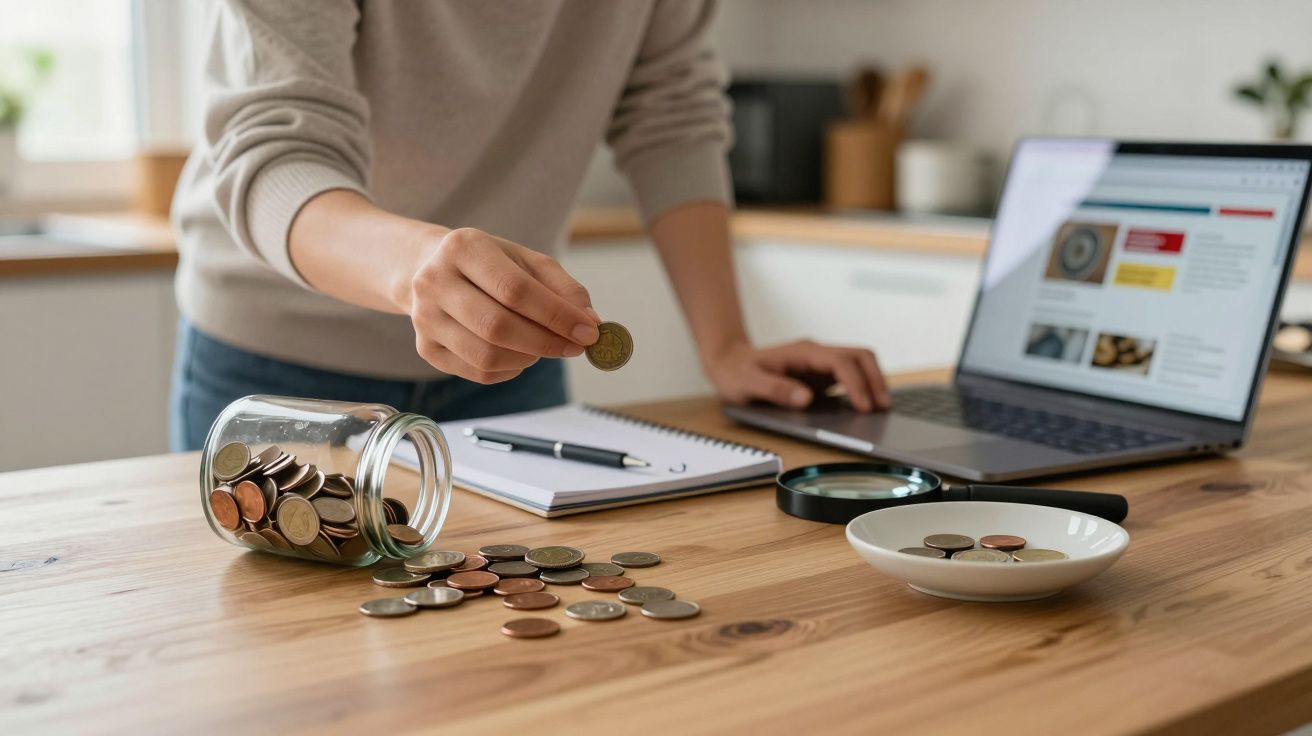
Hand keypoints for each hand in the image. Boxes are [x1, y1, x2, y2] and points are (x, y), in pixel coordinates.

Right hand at [407, 228, 599, 382]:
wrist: (433, 271)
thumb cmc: (491, 266)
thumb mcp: (528, 262)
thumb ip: (563, 288)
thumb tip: (590, 322)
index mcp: (462, 248)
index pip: (515, 290)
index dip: (556, 315)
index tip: (589, 331)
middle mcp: (434, 282)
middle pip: (497, 326)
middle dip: (546, 341)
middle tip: (575, 347)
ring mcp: (425, 318)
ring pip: (487, 355)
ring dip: (529, 358)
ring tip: (544, 345)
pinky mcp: (426, 349)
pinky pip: (479, 373)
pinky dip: (511, 369)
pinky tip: (520, 354)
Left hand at [704, 339, 889, 411]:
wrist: (729, 363)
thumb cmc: (737, 373)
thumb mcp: (748, 383)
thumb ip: (776, 390)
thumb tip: (806, 398)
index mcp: (802, 352)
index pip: (840, 362)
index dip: (856, 384)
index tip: (863, 406)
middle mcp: (816, 354)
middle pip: (859, 356)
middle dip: (874, 380)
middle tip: (882, 408)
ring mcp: (820, 364)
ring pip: (859, 364)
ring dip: (873, 383)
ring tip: (880, 410)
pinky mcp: (821, 376)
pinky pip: (851, 377)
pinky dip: (863, 389)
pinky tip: (866, 409)